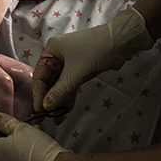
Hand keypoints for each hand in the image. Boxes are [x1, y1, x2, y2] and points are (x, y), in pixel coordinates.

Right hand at [33, 6, 153, 112]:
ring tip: (58, 118)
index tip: (39, 111)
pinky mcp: (81, 68)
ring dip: (59, 100)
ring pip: (60, 84)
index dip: (38, 95)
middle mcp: (58, 55)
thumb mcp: (75, 73)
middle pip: (49, 81)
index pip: (39, 76)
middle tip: (48, 118)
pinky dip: (68, 96)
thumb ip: (59, 92)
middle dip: (49, 99)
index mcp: (51, 50)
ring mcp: (70, 62)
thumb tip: (46, 107)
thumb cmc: (95, 51)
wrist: (121, 42)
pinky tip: (66, 109)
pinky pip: (70, 84)